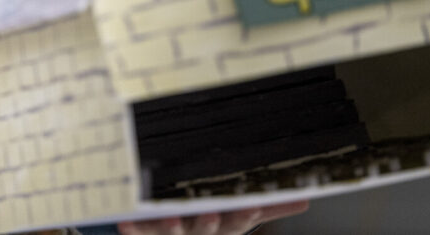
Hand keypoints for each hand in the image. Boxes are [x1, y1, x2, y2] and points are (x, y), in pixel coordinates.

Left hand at [118, 201, 309, 234]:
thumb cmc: (209, 226)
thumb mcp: (239, 218)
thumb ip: (269, 208)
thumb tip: (306, 197)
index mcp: (221, 227)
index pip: (237, 223)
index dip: (244, 216)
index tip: (251, 206)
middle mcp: (197, 234)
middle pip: (207, 231)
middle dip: (211, 224)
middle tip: (214, 215)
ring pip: (172, 234)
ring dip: (173, 228)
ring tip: (171, 220)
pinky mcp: (145, 234)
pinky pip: (137, 233)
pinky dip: (131, 229)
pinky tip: (123, 222)